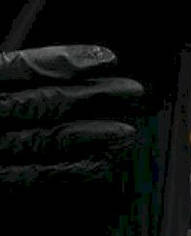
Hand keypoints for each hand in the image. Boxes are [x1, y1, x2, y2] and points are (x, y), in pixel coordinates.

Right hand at [0, 45, 144, 189]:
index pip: (23, 68)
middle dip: (94, 95)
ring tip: (127, 132)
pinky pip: (36, 177)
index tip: (107, 58)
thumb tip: (70, 65)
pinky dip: (74, 170)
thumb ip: (12, 78)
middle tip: (134, 91)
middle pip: (44, 103)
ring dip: (92, 134)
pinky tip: (103, 165)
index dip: (66, 60)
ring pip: (46, 140)